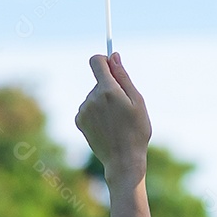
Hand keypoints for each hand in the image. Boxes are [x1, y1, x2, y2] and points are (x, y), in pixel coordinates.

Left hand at [75, 52, 151, 187]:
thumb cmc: (136, 130)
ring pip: (94, 95)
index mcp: (108, 91)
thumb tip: (113, 56)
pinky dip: (96, 112)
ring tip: (116, 120)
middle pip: (99, 80)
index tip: (113, 68)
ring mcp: (83, 110)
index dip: (105, 61)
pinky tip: (106, 126)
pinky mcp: (79, 120)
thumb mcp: (137, 101)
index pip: (96, 61)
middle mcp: (92, 98)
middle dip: (110, 87)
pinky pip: (88, 107)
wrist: (123, 160)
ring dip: (103, 101)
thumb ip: (123, 77)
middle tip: (123, 106)